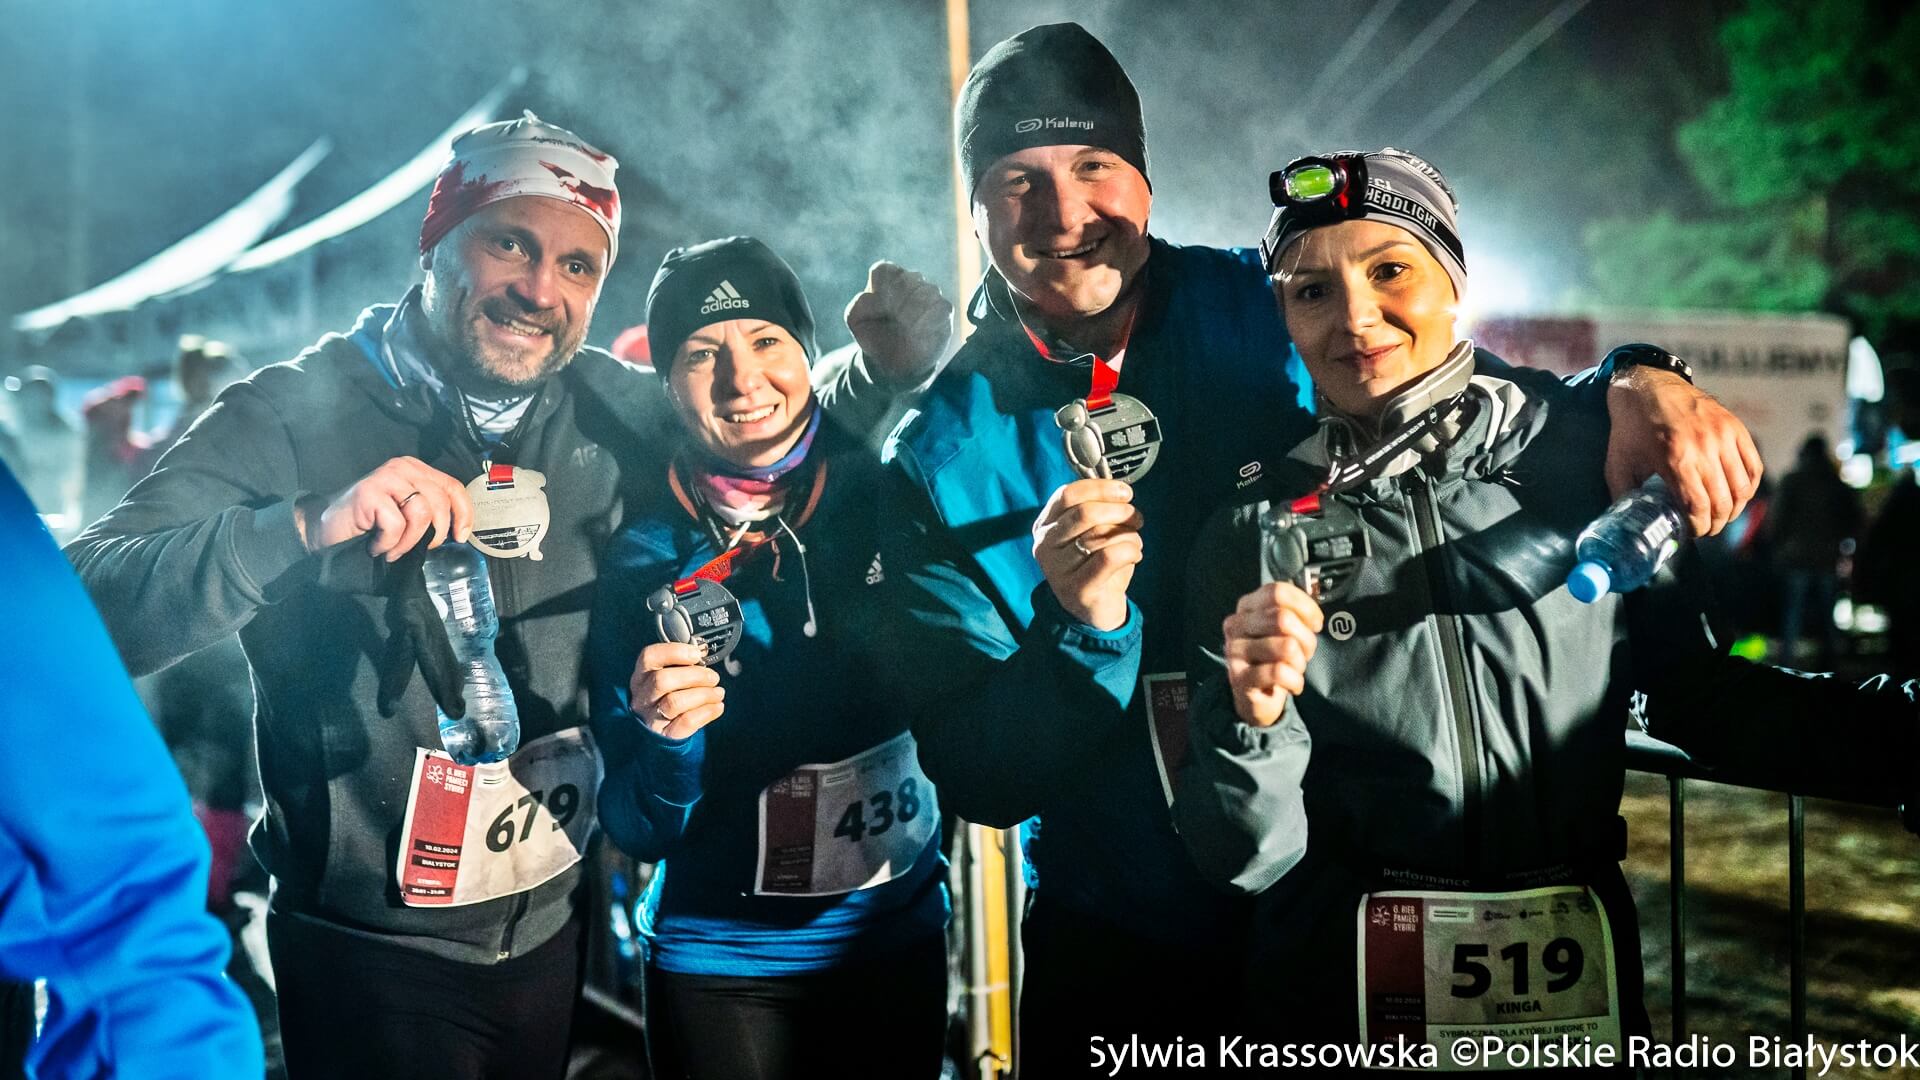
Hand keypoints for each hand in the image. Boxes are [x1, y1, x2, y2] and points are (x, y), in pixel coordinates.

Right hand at [297, 456, 473, 559]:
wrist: (325, 530)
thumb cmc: (368, 526)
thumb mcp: (407, 514)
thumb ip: (430, 511)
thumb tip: (458, 530)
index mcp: (416, 470)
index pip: (453, 487)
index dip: (463, 513)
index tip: (461, 536)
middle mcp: (403, 467)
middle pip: (440, 502)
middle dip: (434, 534)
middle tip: (417, 549)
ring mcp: (385, 477)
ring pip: (421, 514)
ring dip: (409, 542)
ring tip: (393, 549)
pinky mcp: (369, 492)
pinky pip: (397, 524)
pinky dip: (389, 543)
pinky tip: (377, 546)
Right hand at [630, 642, 724, 739]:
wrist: (663, 732)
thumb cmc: (670, 697)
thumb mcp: (670, 677)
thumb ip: (683, 663)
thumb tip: (702, 650)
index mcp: (641, 676)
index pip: (649, 657)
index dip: (674, 652)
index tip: (696, 654)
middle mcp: (642, 696)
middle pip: (662, 680)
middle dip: (694, 676)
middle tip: (713, 677)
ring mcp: (651, 717)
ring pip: (674, 702)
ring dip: (703, 694)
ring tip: (718, 693)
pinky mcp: (665, 735)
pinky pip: (686, 722)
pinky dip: (707, 712)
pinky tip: (717, 706)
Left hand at [844, 261, 953, 386]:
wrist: (892, 362)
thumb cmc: (874, 335)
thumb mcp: (856, 319)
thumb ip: (860, 302)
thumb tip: (877, 296)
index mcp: (887, 279)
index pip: (884, 271)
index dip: (879, 291)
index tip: (877, 310)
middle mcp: (910, 281)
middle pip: (906, 279)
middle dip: (897, 303)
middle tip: (893, 321)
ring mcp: (929, 294)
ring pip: (926, 290)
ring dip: (913, 313)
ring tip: (905, 329)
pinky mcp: (943, 310)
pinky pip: (941, 307)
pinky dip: (927, 321)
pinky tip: (917, 333)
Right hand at [1031, 479, 1142, 631]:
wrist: (1094, 610)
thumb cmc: (1095, 564)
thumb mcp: (1089, 532)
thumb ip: (1097, 509)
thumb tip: (1120, 491)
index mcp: (1045, 525)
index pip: (1068, 494)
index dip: (1100, 488)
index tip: (1125, 492)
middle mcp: (1045, 545)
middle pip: (1085, 513)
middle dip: (1119, 511)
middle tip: (1135, 518)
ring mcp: (1057, 569)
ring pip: (1101, 535)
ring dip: (1129, 534)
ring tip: (1134, 543)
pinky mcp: (1077, 589)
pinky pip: (1110, 556)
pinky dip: (1130, 551)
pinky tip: (1135, 556)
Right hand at [1222, 582, 1323, 726]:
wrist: (1256, 696)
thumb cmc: (1275, 658)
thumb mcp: (1283, 630)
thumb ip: (1295, 614)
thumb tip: (1313, 612)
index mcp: (1246, 606)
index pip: (1277, 593)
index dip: (1304, 606)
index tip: (1316, 623)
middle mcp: (1236, 625)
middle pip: (1283, 618)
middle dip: (1306, 638)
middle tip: (1307, 652)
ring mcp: (1234, 651)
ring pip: (1285, 646)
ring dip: (1300, 662)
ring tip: (1296, 669)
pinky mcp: (1239, 677)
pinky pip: (1279, 672)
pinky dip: (1295, 681)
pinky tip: (1292, 685)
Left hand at [1605, 367, 1761, 536]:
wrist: (1647, 385)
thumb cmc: (1630, 427)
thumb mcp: (1618, 463)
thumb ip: (1625, 496)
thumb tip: (1631, 525)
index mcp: (1674, 458)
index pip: (1698, 507)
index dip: (1698, 528)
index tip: (1692, 532)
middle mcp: (1704, 447)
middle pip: (1722, 502)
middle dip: (1716, 524)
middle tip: (1706, 529)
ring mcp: (1723, 435)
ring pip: (1742, 488)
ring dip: (1734, 509)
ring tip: (1721, 516)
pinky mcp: (1735, 427)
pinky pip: (1754, 466)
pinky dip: (1749, 487)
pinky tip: (1737, 495)